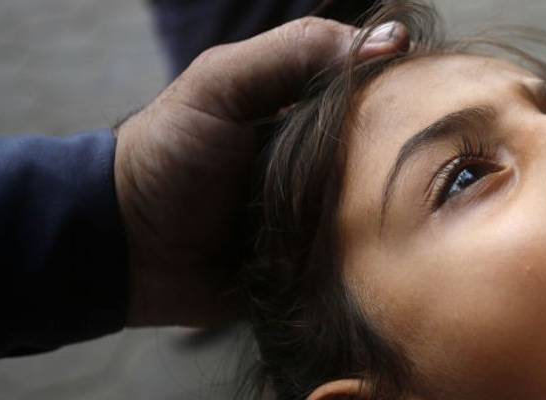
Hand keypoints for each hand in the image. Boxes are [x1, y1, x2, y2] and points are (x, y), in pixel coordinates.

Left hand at [114, 18, 406, 325]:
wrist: (125, 248)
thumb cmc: (168, 153)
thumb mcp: (222, 83)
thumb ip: (296, 50)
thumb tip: (391, 40)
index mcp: (315, 108)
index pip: (384, 91)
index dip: (405, 90)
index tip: (421, 98)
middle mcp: (331, 159)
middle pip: (396, 152)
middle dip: (401, 157)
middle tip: (401, 165)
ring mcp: (329, 216)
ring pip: (387, 209)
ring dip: (384, 211)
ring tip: (388, 210)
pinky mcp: (324, 267)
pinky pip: (364, 263)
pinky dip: (366, 258)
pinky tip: (373, 253)